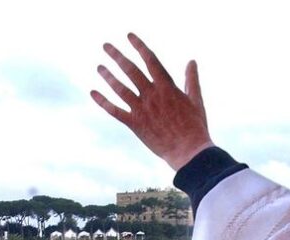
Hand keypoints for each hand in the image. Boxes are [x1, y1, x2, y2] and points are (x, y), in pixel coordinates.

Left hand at [91, 33, 212, 170]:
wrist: (189, 152)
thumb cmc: (195, 127)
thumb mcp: (196, 100)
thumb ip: (191, 80)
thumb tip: (191, 61)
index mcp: (167, 87)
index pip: (150, 60)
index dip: (139, 46)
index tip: (129, 36)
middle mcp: (152, 95)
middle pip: (131, 70)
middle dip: (117, 56)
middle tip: (106, 46)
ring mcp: (142, 110)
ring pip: (120, 88)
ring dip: (108, 76)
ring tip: (99, 66)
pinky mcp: (135, 124)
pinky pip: (115, 111)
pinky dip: (103, 102)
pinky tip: (93, 93)